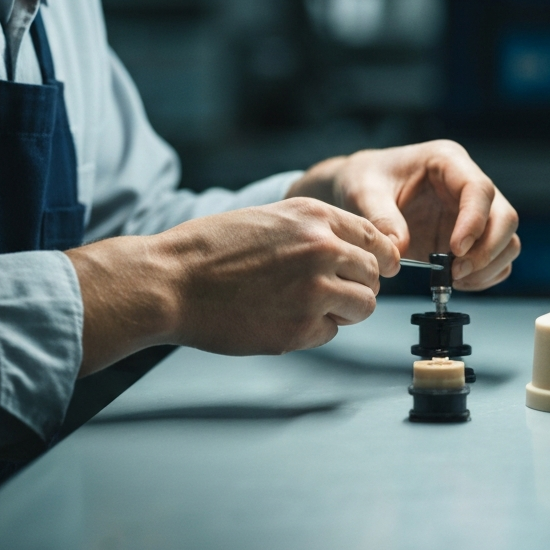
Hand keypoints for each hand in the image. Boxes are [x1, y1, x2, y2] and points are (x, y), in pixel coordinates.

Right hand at [66, 198, 397, 374]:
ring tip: (309, 306)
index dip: (378, 257)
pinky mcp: (300, 328)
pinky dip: (314, 330)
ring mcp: (314, 290)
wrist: (171, 282)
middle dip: (359, 285)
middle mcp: (321, 249)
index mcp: (313, 216)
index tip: (374, 268)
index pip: (375, 237)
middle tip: (334, 292)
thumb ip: (312, 229)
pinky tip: (281, 317)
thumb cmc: (210, 249)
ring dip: (344, 310)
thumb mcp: (267, 217)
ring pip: (364, 306)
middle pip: (374, 274)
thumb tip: (350, 250)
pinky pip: (330, 332)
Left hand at [286, 140, 518, 291]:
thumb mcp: (364, 193)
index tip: (456, 250)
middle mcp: (467, 184)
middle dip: (487, 250)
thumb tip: (398, 250)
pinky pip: (495, 258)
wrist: (361, 187)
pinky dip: (485, 275)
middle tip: (455, 273)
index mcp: (447, 161)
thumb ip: (381, 219)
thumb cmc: (365, 178)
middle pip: (504, 217)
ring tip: (454, 280)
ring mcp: (472, 211)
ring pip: (506, 239)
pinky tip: (457, 282)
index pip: (478, 190)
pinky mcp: (470, 235)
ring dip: (488, 266)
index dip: (474, 222)